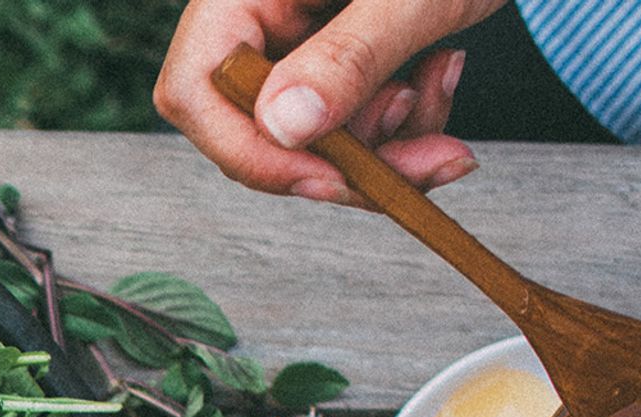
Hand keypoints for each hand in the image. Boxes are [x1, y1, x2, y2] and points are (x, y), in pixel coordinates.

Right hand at [155, 0, 500, 202]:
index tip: (325, 176)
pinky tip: (443, 70)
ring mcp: (301, 35)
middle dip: (346, 156)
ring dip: (388, 137)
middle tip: (417, 163)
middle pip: (261, 124)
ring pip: (315, 134)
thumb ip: (350, 52)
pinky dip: (406, 119)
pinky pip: (352, 118)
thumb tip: (285, 125)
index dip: (251, 148)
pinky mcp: (341, 53)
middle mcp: (264, 12)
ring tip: (441, 82)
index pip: (197, 87)